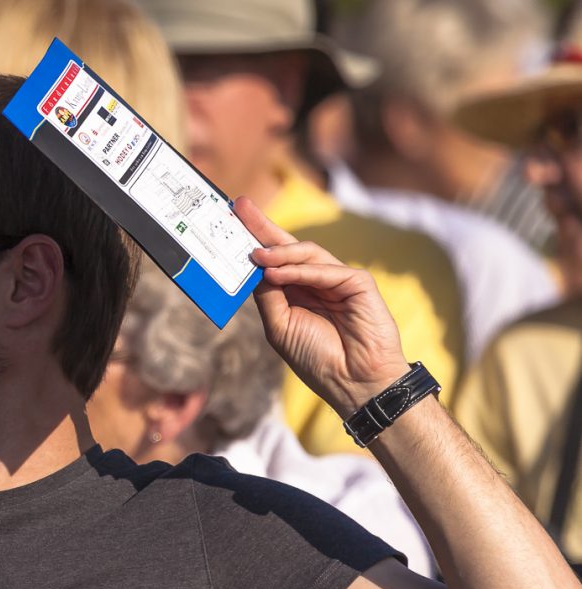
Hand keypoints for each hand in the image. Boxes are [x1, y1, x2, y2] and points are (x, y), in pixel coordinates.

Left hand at [237, 197, 412, 414]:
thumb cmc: (318, 358)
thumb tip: (252, 265)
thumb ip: (268, 295)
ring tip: (254, 253)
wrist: (353, 382)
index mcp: (296, 292)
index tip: (230, 221)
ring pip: (306, 253)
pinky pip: (325, 270)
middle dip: (263, 227)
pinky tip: (275, 271)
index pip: (273, 260)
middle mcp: (316, 282)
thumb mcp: (280, 326)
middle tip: (240, 207)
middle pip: (288, 247)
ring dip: (278, 252)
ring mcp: (339, 280)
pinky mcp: (358, 283)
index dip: (254, 240)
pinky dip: (299, 270)